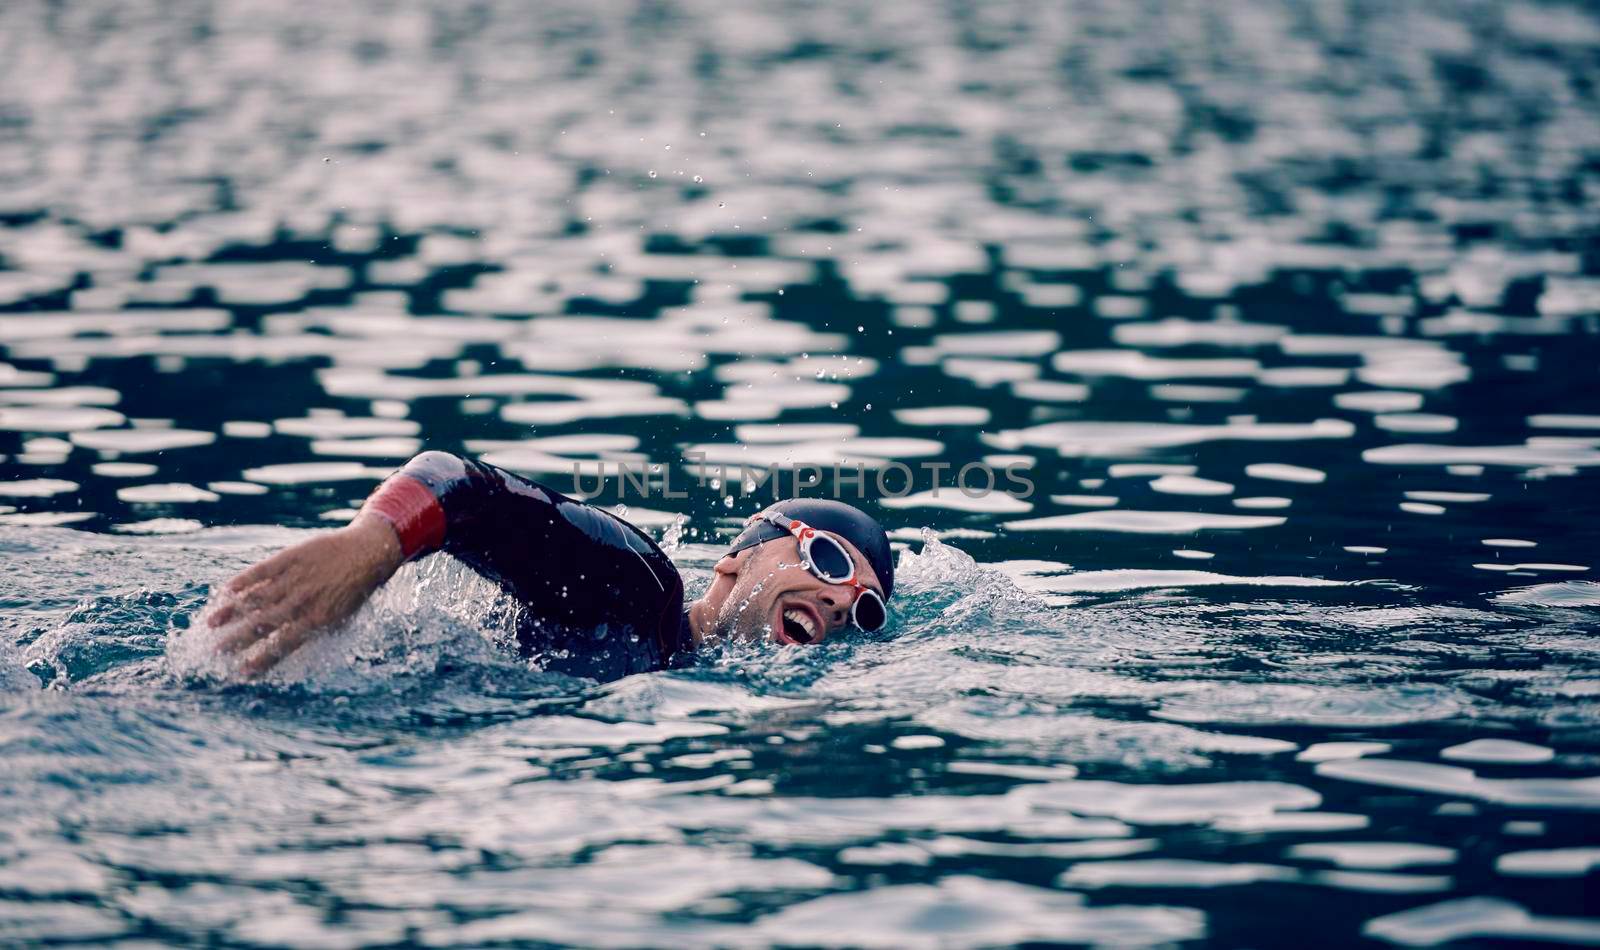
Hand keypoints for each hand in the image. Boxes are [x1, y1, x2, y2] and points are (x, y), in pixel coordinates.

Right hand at [202, 512, 404, 676]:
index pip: (281, 646)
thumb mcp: (341, 619)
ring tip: (211, 624)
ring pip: (255, 599)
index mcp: (316, 621)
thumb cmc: (354, 591)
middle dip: (236, 640)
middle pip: (261, 625)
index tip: (241, 673)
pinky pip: (260, 572)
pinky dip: (241, 582)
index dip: (260, 661)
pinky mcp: (290, 558)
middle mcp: (301, 602)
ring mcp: (294, 579)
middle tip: (215, 651)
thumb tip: (290, 652)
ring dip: (231, 612)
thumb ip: (314, 634)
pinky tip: (224, 592)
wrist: (367, 553)